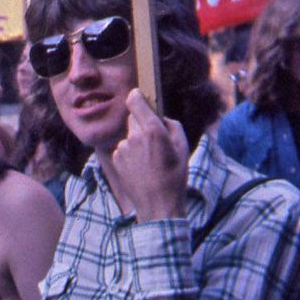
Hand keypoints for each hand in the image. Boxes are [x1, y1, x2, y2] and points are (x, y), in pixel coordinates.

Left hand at [112, 89, 187, 221]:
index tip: (138, 96)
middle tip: (154, 139)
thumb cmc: (174, 176)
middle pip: (133, 119)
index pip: (135, 101)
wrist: (157, 204)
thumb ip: (172, 126)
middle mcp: (135, 136)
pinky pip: (124, 149)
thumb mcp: (183, 148)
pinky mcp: (116, 158)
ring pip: (129, 136)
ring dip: (137, 142)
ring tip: (150, 160)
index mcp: (153, 131)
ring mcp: (123, 148)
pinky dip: (130, 154)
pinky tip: (141, 167)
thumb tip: (162, 118)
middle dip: (141, 124)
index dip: (136, 97)